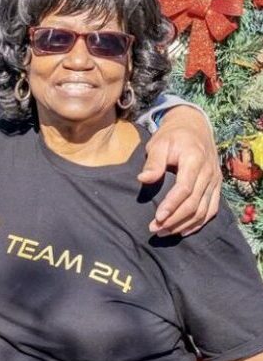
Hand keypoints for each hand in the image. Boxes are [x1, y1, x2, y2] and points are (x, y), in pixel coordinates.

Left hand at [138, 106, 221, 234]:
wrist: (194, 128)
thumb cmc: (172, 137)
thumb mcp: (159, 144)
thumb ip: (153, 162)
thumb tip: (143, 179)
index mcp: (195, 160)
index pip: (185, 188)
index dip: (172, 205)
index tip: (157, 217)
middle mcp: (209, 173)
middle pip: (194, 203)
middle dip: (174, 219)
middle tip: (155, 229)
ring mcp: (215, 181)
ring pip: (204, 210)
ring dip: (185, 224)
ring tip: (164, 232)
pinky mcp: (216, 186)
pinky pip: (212, 209)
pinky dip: (199, 223)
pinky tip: (183, 230)